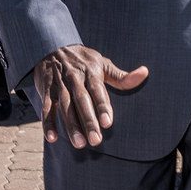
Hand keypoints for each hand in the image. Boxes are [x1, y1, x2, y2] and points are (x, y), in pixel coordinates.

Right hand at [34, 44, 148, 147]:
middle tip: (95, 141)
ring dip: (70, 126)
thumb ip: (121, 76)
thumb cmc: (83, 59)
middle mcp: (75, 78)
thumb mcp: (102, 63)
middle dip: (88, 121)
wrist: (52, 45)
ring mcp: (59, 84)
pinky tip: (52, 138)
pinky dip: (48, 123)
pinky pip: (46, 107)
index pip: (98, 91)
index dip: (102, 107)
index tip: (108, 124)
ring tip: (79, 144)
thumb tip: (145, 73)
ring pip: (64, 106)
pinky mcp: (46, 89)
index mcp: (91, 72)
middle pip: (81, 101)